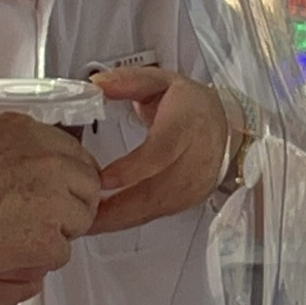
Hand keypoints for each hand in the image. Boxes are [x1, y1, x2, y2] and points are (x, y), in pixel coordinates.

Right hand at [0, 109, 100, 278]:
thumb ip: (9, 148)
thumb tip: (27, 162)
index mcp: (25, 130)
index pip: (74, 152)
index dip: (68, 176)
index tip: (58, 189)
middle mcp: (46, 158)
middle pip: (88, 184)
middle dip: (72, 204)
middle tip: (43, 218)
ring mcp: (53, 198)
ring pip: (81, 220)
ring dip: (58, 231)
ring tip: (19, 234)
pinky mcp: (49, 237)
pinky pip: (62, 253)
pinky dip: (41, 258)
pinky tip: (12, 251)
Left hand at [86, 67, 232, 235]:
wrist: (227, 127)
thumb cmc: (190, 105)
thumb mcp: (161, 81)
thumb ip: (128, 81)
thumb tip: (96, 85)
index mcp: (186, 125)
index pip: (161, 152)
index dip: (132, 169)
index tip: (102, 180)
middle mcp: (194, 160)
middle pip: (153, 192)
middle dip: (114, 208)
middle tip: (79, 216)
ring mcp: (193, 185)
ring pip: (151, 210)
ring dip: (116, 219)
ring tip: (82, 222)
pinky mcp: (188, 201)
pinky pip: (154, 215)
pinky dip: (127, 220)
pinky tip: (103, 221)